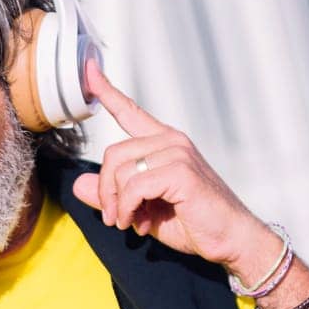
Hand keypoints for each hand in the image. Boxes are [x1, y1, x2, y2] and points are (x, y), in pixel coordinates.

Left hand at [72, 60, 278, 277]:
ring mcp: (178, 153)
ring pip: (121, 172)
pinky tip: (140, 224)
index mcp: (163, 143)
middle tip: (115, 219)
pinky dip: (129, 209)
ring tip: (131, 223)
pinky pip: (134, 187)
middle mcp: (171, 141)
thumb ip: (112, 196)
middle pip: (113, 153)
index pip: (129, 111)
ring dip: (118, 205)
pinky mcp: (181, 171)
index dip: (106, 91)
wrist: (230, 240)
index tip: (88, 69)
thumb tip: (78, 185)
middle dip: (106, 191)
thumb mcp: (142, 209)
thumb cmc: (193, 223)